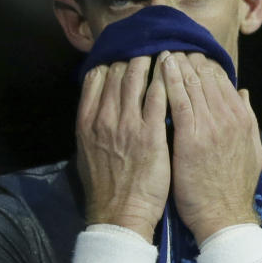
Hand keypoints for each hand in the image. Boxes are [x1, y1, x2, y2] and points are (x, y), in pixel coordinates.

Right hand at [75, 55, 169, 240]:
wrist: (120, 215)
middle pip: (117, 72)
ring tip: (163, 53)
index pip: (95, 77)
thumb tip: (97, 107)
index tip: (122, 56)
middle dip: (132, 56)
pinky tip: (175, 73)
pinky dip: (166, 81)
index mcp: (86, 122)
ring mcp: (127, 125)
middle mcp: (104, 118)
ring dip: (150, 62)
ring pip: (137, 78)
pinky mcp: (151, 135)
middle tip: (147, 47)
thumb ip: (92, 127)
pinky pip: (158, 97)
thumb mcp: (86, 152)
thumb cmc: (106, 188)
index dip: (110, 61)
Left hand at [160, 51, 261, 243]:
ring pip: (193, 83)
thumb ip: (248, 119)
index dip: (205, 66)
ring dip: (178, 64)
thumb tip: (244, 93)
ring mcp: (211, 126)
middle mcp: (229, 118)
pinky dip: (171, 80)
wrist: (223, 216)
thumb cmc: (232, 189)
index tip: (191, 57)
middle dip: (189, 60)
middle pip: (207, 77)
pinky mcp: (192, 137)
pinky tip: (161, 66)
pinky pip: (179, 100)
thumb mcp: (252, 151)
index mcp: (242, 120)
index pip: (222, 81)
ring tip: (163, 50)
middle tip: (172, 47)